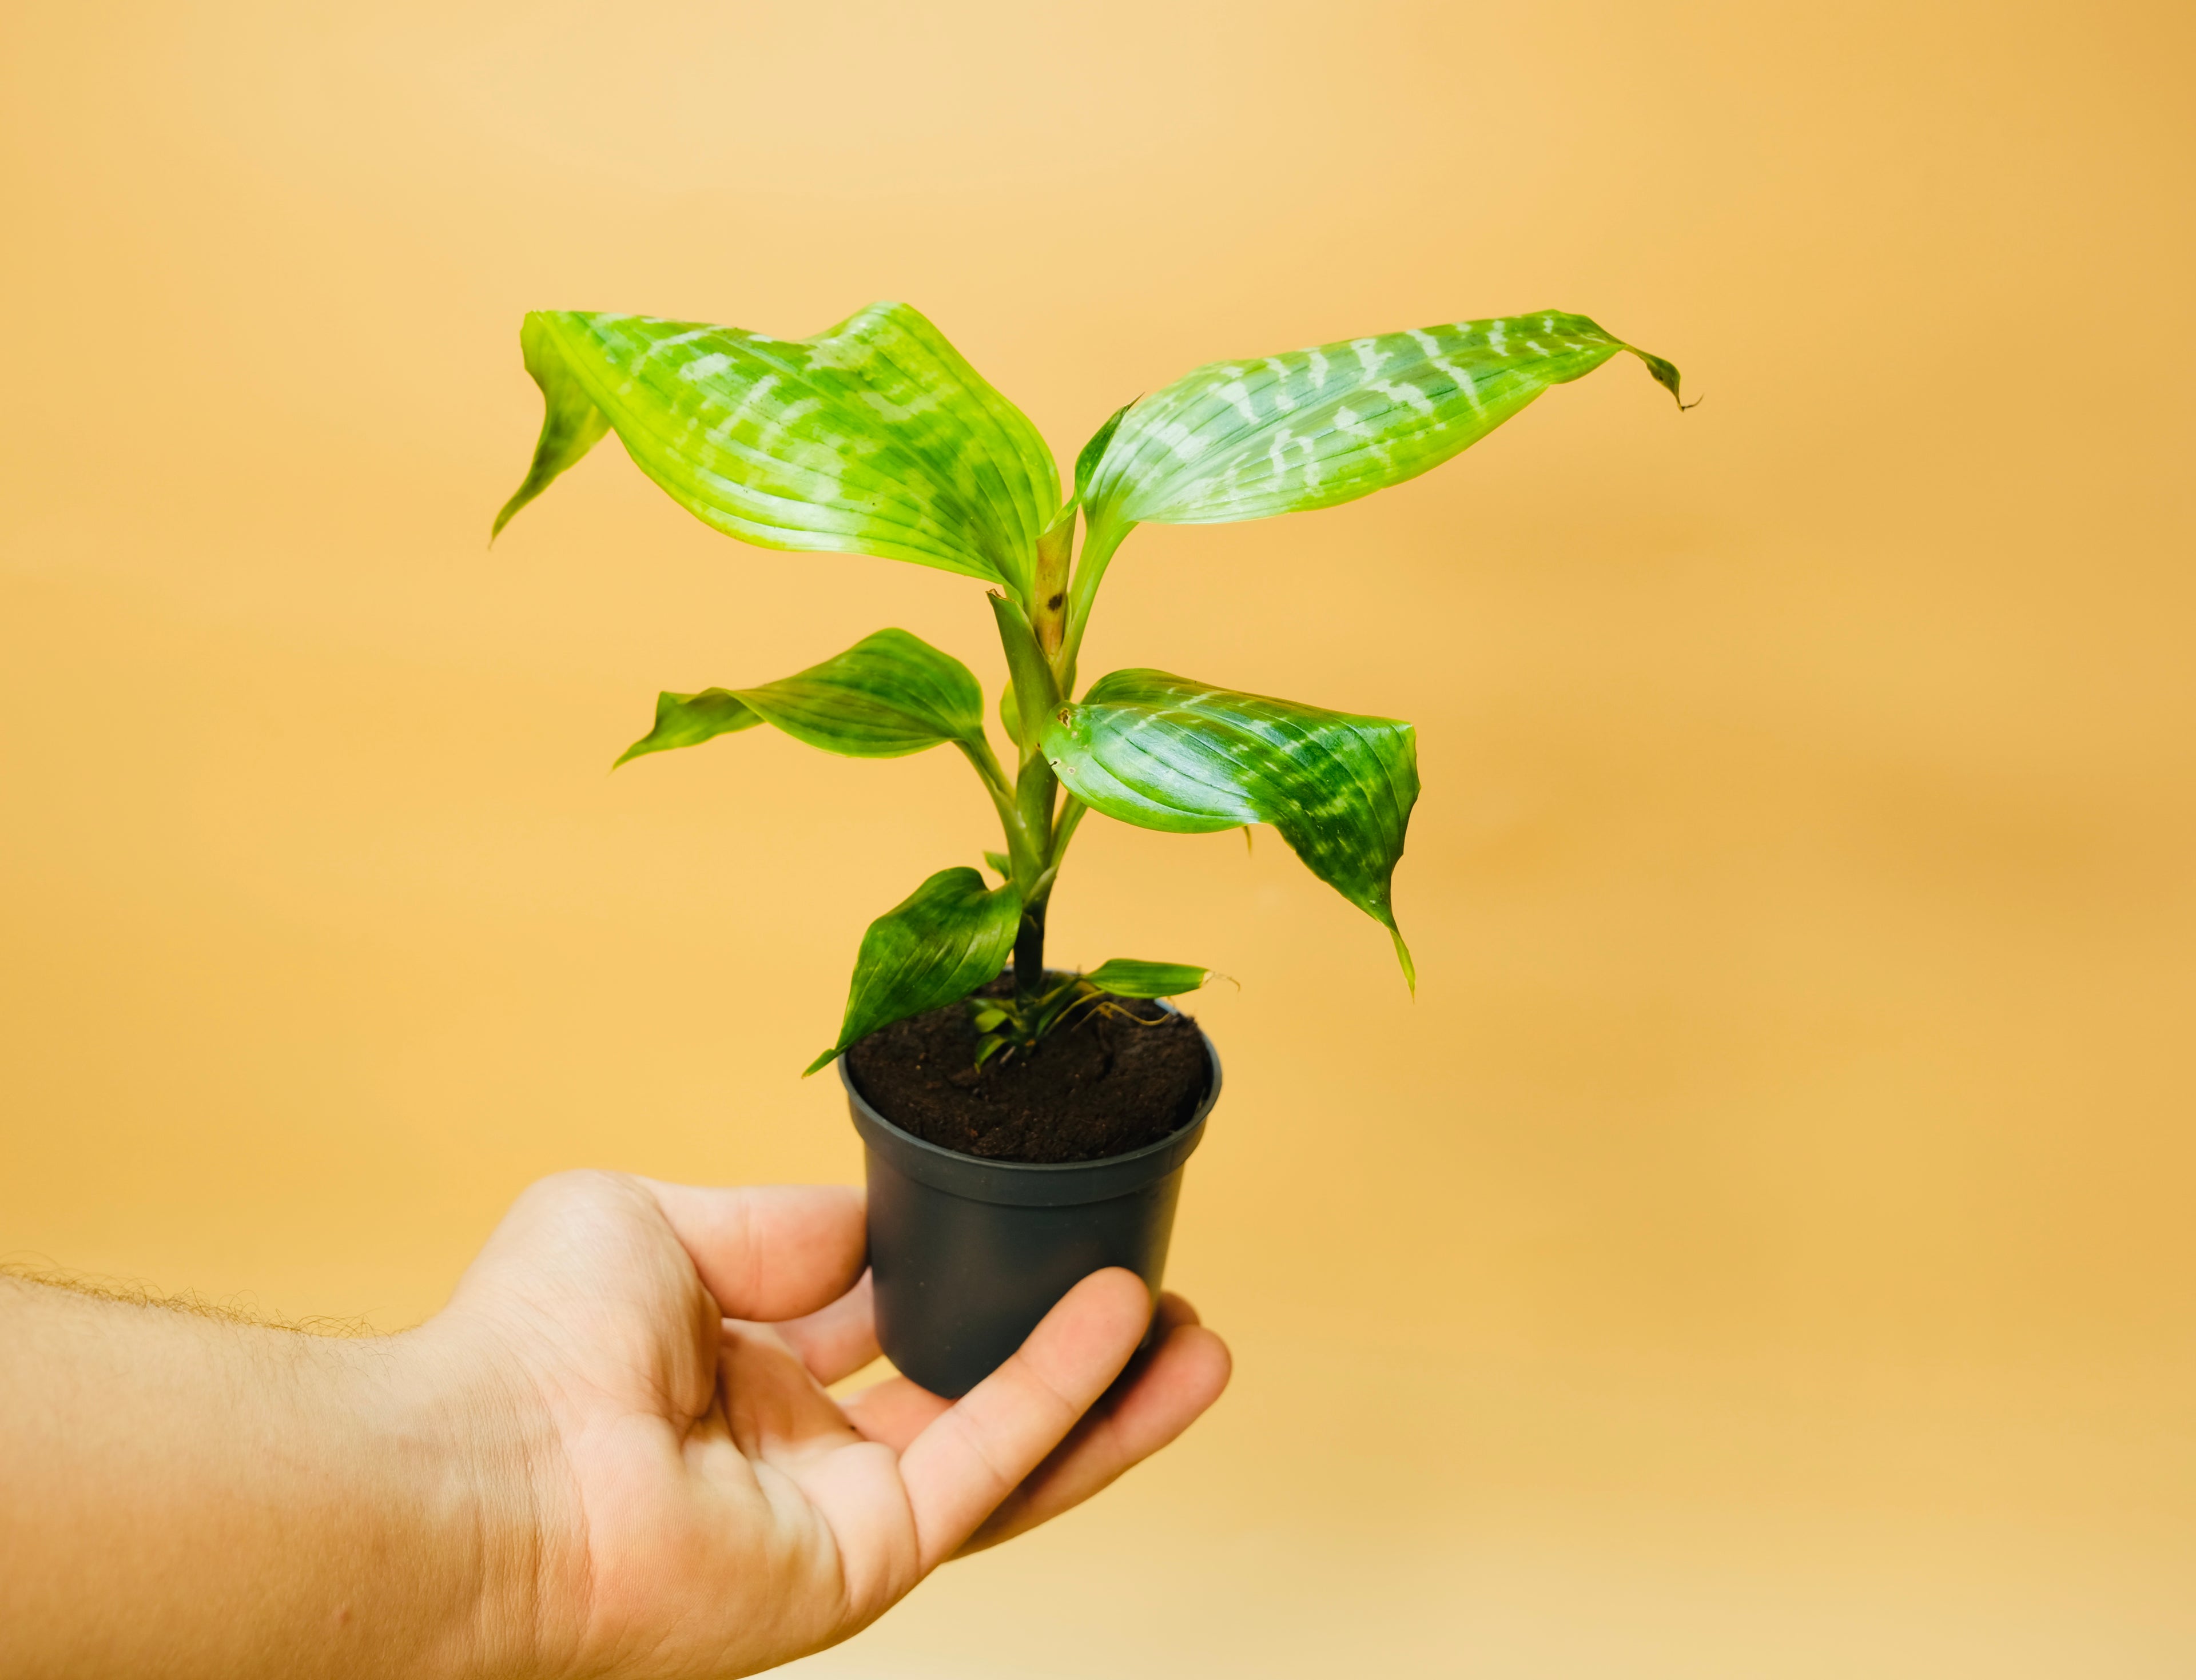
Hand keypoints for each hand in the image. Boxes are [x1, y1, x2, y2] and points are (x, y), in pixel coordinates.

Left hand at [433, 1171, 1230, 1677]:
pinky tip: (1130, 1328)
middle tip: (1155, 1292)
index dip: (964, 1275)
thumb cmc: (525, 1344)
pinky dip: (1065, 1397)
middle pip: (966, 1391)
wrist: (483, 1467)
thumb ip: (779, 1223)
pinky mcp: (866, 1561)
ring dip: (1105, 1392)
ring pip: (1004, 1445)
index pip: (882, 1319)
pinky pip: (987, 1465)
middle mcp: (797, 1451)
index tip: (1035, 1222)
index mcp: (738, 1372)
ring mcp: (838, 1515)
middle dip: (1064, 1347)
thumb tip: (872, 1217)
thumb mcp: (656, 1219)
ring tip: (1198, 1335)